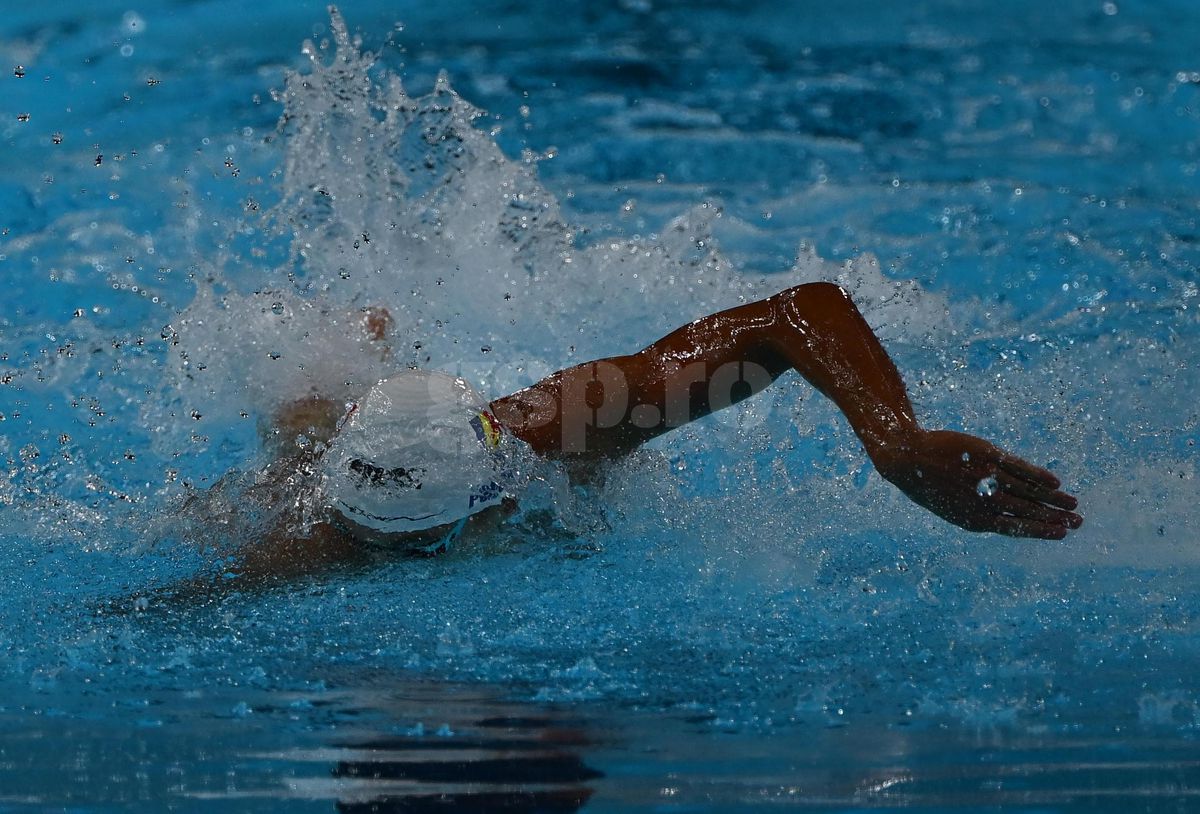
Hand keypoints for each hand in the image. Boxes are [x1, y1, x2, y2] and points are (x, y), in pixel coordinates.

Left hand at [871, 429, 1082, 538]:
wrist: (908, 457)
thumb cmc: (929, 485)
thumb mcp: (951, 507)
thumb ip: (979, 513)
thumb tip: (1006, 518)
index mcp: (973, 519)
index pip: (1014, 528)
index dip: (1040, 531)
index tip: (1062, 533)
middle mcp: (983, 500)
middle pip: (1026, 511)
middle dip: (1054, 517)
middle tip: (1079, 521)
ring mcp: (986, 477)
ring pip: (1027, 491)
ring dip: (1052, 498)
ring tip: (1073, 504)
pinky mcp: (987, 455)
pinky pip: (1018, 468)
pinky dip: (1037, 475)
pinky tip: (1055, 482)